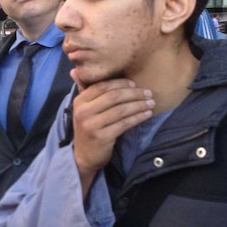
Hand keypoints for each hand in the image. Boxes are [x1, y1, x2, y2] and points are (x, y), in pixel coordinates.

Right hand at [69, 75, 153, 196]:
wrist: (83, 157)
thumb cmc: (88, 129)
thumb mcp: (84, 109)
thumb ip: (86, 91)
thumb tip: (76, 69)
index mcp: (80, 101)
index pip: (103, 86)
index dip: (121, 83)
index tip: (135, 84)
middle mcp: (84, 111)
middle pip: (114, 96)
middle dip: (134, 93)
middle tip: (148, 93)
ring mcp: (92, 124)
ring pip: (121, 110)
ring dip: (139, 105)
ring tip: (151, 103)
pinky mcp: (102, 137)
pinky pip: (124, 123)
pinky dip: (138, 117)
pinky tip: (146, 114)